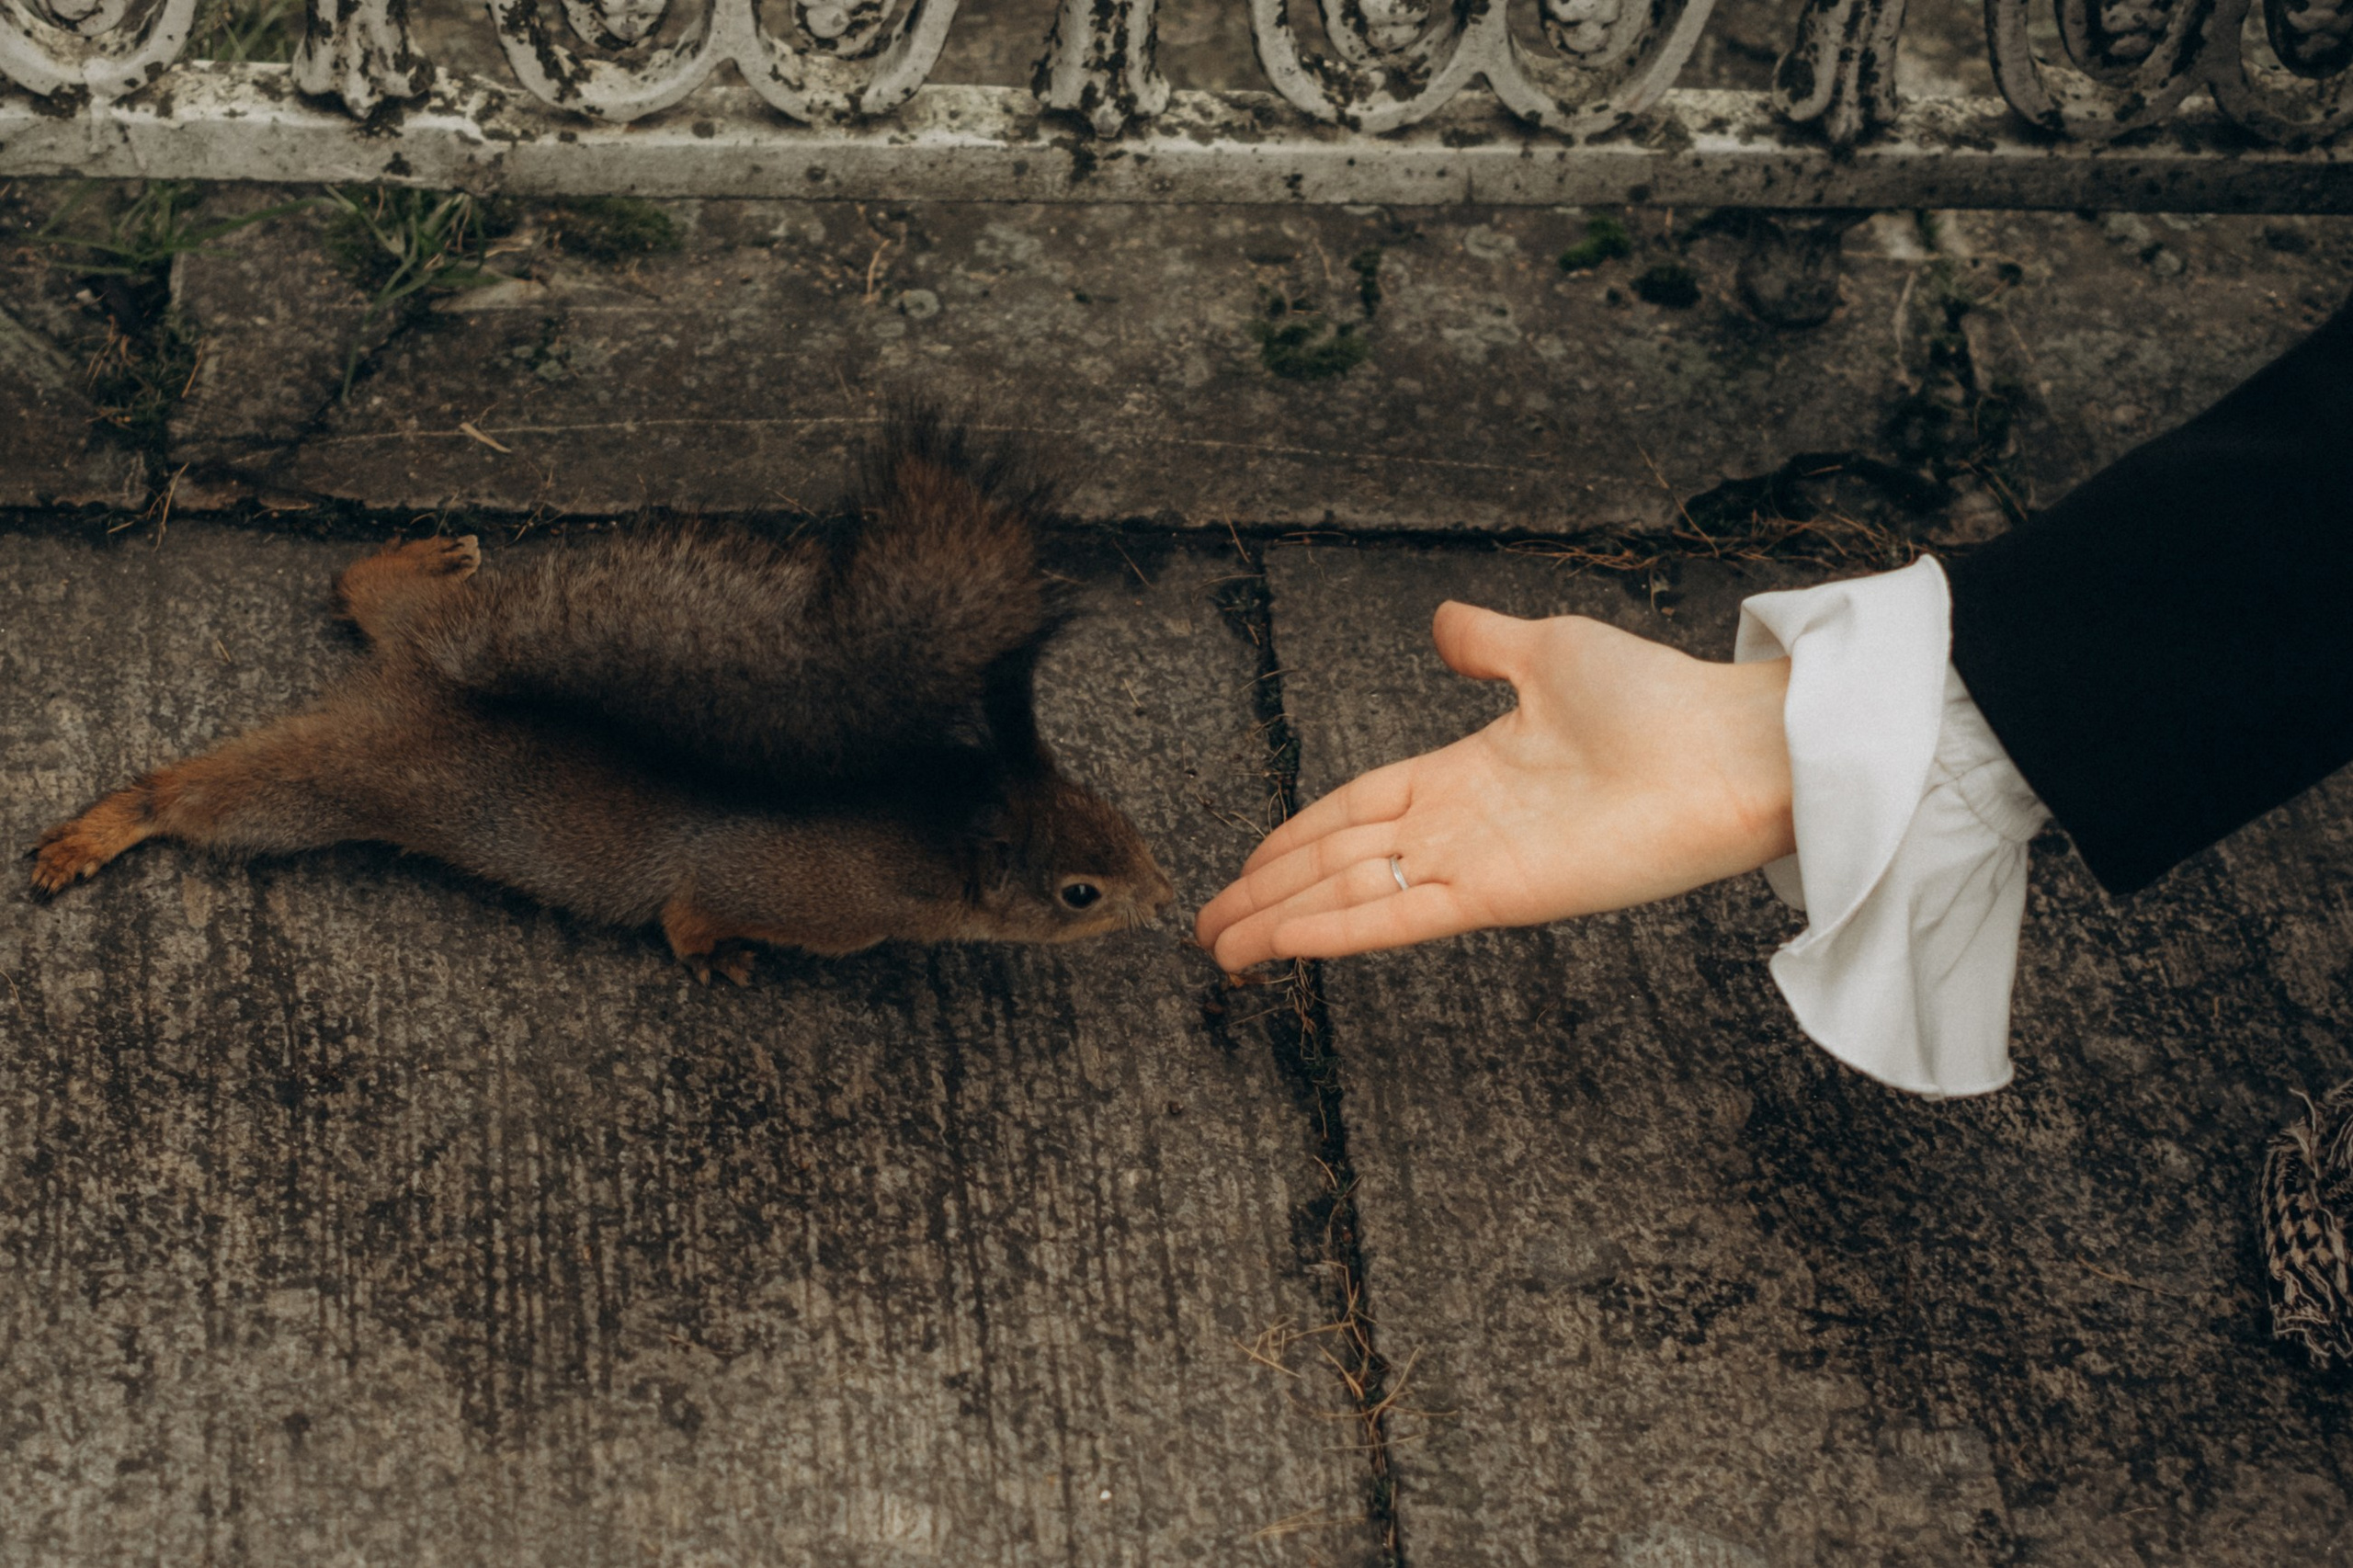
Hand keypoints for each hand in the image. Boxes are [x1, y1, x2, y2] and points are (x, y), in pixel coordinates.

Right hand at [1195, 601, 1796, 968]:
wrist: (1732, 749)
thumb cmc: (1661, 697)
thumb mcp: (1552, 650)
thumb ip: (1485, 643)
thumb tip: (1442, 624)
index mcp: (1466, 772)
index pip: (1355, 810)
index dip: (1294, 836)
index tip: (1244, 863)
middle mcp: (1461, 826)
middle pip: (1338, 862)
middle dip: (1266, 892)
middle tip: (1205, 927)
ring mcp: (1477, 864)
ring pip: (1354, 895)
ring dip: (1282, 921)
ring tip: (1222, 949)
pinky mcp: (1503, 896)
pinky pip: (1401, 917)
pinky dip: (1338, 930)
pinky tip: (1284, 942)